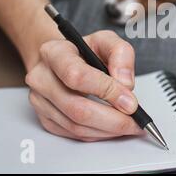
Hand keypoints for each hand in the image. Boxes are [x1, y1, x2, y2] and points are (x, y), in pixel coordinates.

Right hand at [25, 30, 143, 141]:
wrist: (61, 60)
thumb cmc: (83, 50)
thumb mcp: (107, 40)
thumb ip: (121, 54)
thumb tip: (125, 84)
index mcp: (54, 53)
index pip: (78, 76)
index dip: (107, 91)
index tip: (130, 102)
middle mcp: (41, 77)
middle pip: (77, 108)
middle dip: (113, 119)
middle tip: (135, 121)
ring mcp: (40, 101)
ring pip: (76, 126)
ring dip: (108, 130)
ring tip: (129, 126)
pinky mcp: (45, 118)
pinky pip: (74, 134)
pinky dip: (98, 134)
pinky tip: (112, 128)